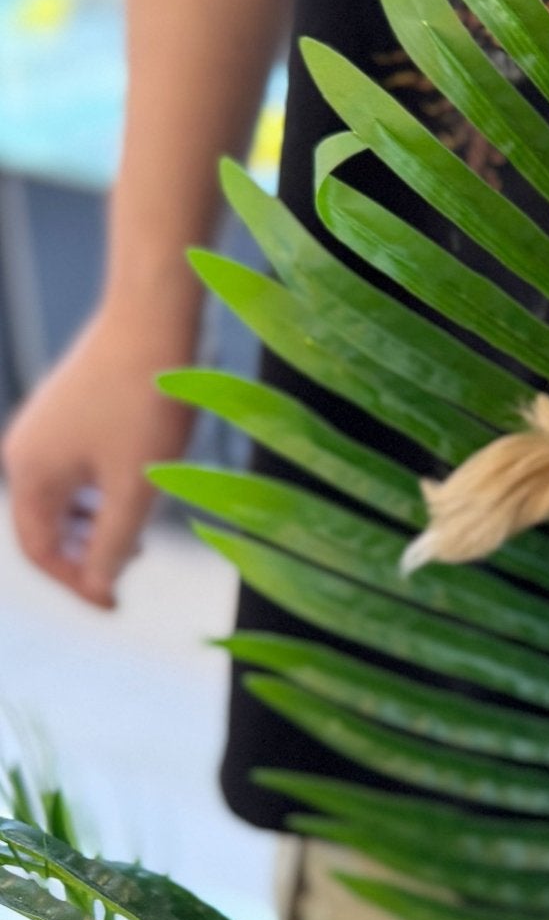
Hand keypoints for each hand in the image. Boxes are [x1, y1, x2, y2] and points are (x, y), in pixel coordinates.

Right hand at [2, 307, 196, 606]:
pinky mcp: (69, 401)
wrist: (153, 314)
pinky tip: (135, 486)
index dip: (78, 584)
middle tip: (125, 573)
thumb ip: (113, 542)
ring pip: (62, 493)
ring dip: (92, 523)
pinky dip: (99, 487)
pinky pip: (75, 463)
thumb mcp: (136, 485)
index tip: (115, 605)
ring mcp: (44, 421)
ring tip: (134, 535)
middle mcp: (24, 448)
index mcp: (30, 474)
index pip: (42, 551)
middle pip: (44, 524)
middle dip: (82, 555)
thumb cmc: (147, 400)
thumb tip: (98, 585)